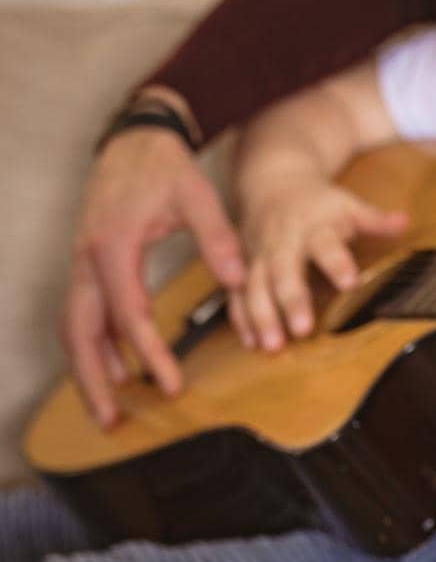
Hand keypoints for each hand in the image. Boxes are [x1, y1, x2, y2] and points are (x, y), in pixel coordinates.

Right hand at [62, 128, 245, 427]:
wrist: (136, 140)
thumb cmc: (167, 169)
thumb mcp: (199, 197)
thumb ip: (218, 239)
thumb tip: (235, 281)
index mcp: (114, 245)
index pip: (129, 315)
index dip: (149, 354)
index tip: (172, 385)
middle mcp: (87, 258)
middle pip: (81, 332)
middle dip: (95, 380)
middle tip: (114, 421)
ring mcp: (80, 262)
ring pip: (73, 327)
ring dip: (86, 370)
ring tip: (108, 410)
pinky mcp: (84, 264)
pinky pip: (80, 314)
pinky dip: (91, 347)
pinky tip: (115, 370)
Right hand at [235, 181, 407, 351]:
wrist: (271, 183)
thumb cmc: (318, 203)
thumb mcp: (348, 205)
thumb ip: (374, 220)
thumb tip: (405, 221)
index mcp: (312, 226)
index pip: (325, 244)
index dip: (337, 262)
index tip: (350, 283)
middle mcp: (282, 242)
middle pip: (284, 272)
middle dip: (291, 301)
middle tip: (303, 330)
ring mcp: (258, 256)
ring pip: (254, 286)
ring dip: (262, 317)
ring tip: (274, 347)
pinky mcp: (241, 267)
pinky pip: (237, 294)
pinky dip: (242, 319)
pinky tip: (251, 343)